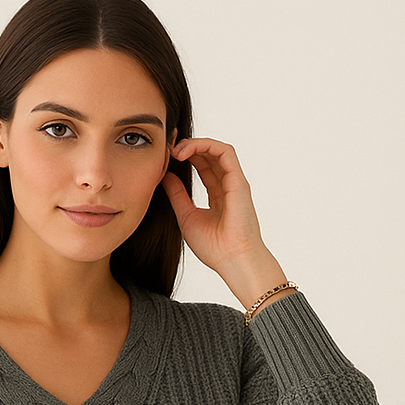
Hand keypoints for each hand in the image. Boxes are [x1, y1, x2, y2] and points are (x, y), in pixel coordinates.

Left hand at [159, 137, 268, 277]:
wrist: (232, 260)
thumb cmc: (214, 247)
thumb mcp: (186, 216)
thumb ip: (177, 195)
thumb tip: (165, 175)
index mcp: (217, 195)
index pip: (202, 166)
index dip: (185, 157)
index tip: (166, 158)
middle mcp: (227, 185)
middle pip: (209, 155)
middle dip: (187, 147)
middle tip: (168, 150)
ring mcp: (234, 182)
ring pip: (216, 149)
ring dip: (195, 144)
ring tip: (175, 150)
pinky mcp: (238, 180)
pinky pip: (225, 152)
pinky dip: (206, 145)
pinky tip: (186, 152)